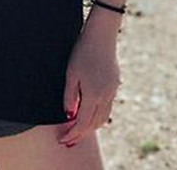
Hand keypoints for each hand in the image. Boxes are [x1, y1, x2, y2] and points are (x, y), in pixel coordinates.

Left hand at [59, 22, 120, 146]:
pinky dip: (98, 116)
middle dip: (81, 134)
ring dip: (91, 126)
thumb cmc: (82, 52)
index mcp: (93, 95)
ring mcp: (112, 90)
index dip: (72, 134)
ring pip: (103, 117)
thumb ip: (70, 97)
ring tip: (79, 129)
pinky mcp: (114, 84)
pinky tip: (90, 113)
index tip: (62, 140)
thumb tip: (69, 115)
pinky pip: (107, 107)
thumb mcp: (71, 74)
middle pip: (94, 124)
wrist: (101, 36)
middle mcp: (105, 96)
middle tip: (69, 139)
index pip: (83, 123)